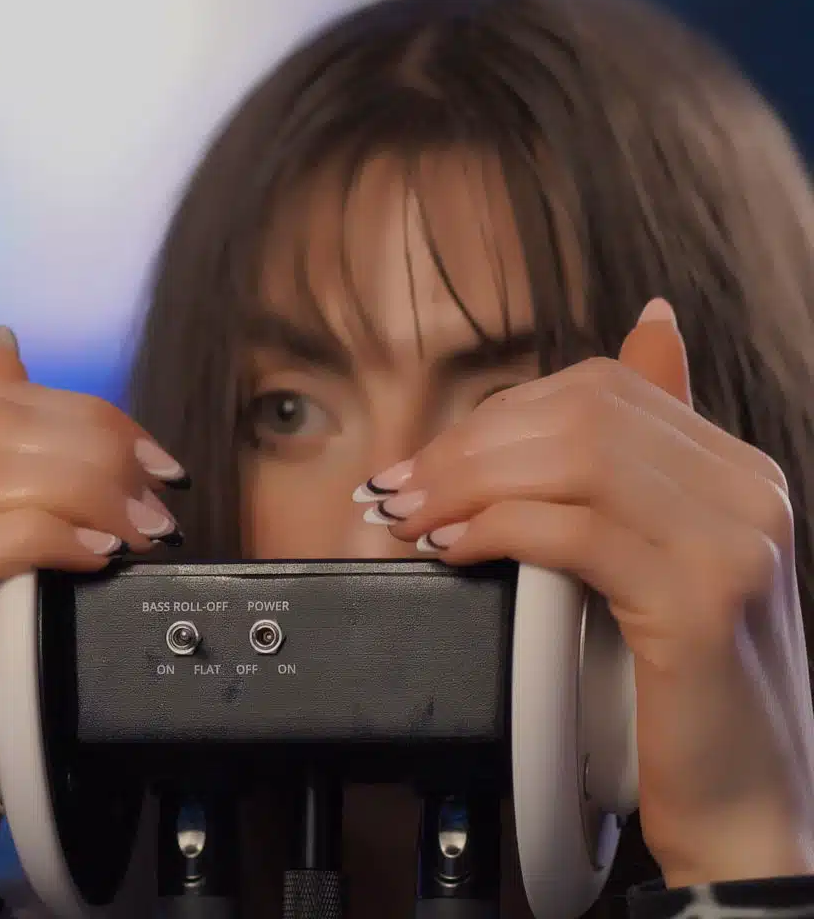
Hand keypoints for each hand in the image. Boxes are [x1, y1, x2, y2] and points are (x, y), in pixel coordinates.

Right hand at [0, 326, 186, 903]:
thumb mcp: (8, 574)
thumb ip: (18, 490)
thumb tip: (8, 355)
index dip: (84, 415)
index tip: (155, 458)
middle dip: (96, 449)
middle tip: (162, 496)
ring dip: (87, 492)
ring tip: (146, 531)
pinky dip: (50, 537)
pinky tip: (101, 558)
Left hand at [358, 300, 813, 885]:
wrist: (744, 811)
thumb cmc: (678, 691)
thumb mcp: (653, 563)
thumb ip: (623, 479)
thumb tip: (638, 336)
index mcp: (735, 468)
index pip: (600, 390)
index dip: (500, 414)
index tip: (429, 457)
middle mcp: (747, 488)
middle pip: (581, 414)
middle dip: (469, 444)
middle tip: (400, 487)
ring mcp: (732, 540)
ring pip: (573, 458)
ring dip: (467, 481)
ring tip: (410, 517)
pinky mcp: (701, 602)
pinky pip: (573, 532)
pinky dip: (497, 529)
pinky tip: (453, 549)